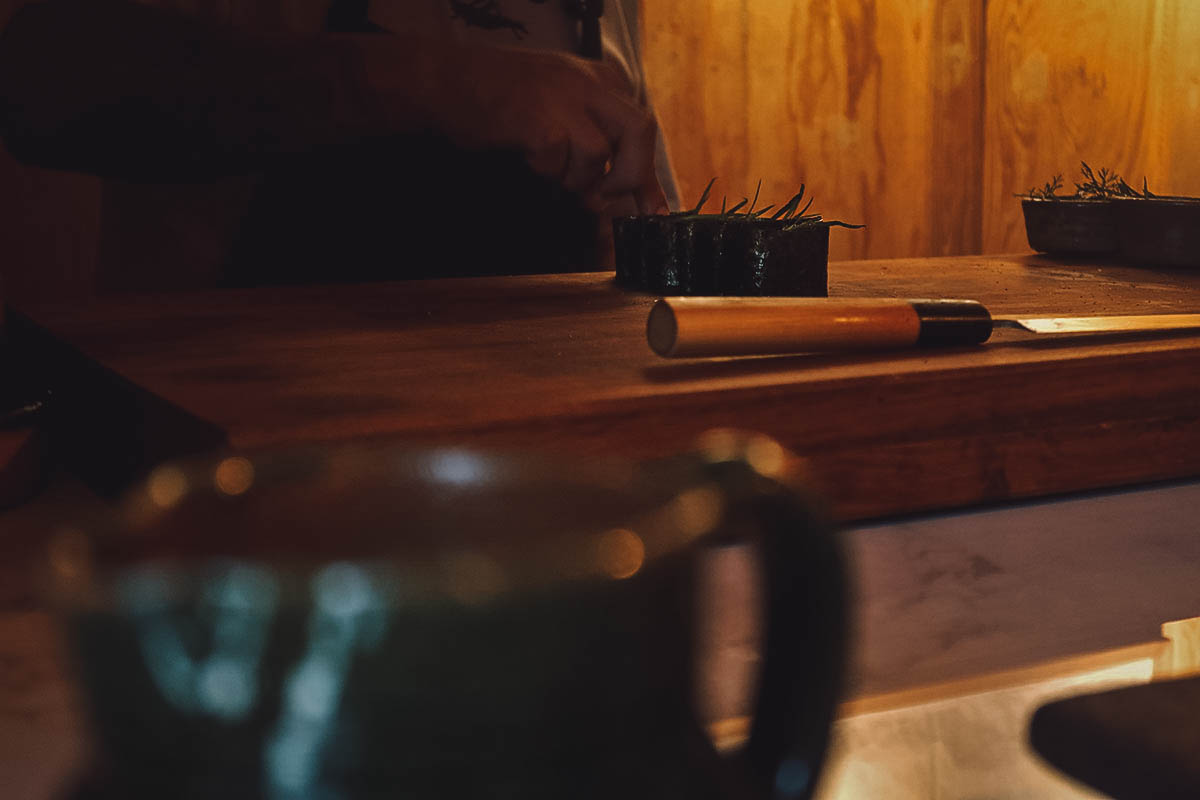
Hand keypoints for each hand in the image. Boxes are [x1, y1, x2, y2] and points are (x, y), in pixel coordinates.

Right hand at [425, 44, 668, 214]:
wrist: (446, 81)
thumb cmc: (502, 101)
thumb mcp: (561, 109)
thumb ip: (597, 141)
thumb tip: (630, 192)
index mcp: (599, 79)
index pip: (641, 127)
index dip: (647, 174)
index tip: (651, 209)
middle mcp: (587, 83)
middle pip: (639, 131)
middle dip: (632, 176)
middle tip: (605, 197)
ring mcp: (563, 97)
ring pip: (598, 154)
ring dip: (576, 178)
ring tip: (551, 169)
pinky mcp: (538, 118)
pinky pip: (557, 160)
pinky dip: (545, 170)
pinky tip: (528, 155)